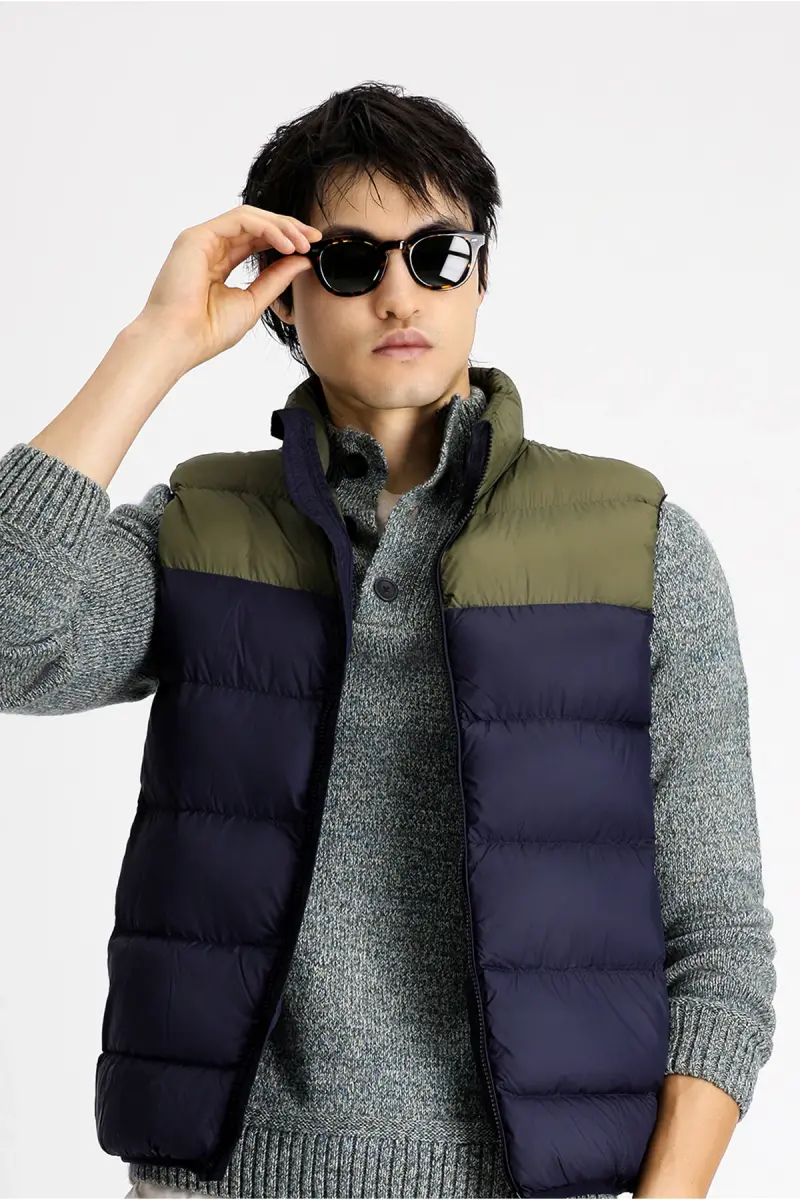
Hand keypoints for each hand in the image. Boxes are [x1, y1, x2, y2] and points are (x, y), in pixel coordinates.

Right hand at [134, 203, 321, 371]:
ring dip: (280, 226)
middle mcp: (210, 247)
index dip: (285, 240)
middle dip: (288, 228)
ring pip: (249, 217)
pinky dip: (267, 228)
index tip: (310, 248)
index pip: (257, 241)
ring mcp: (202, 239)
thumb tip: (301, 261)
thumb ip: (275, 279)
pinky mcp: (197, 236)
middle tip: (313, 238)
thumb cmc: (207, 330)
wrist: (179, 341)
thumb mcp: (253, 301)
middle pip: (255, 225)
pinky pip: (240, 220)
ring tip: (302, 242)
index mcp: (219, 263)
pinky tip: (285, 243)